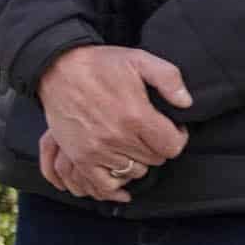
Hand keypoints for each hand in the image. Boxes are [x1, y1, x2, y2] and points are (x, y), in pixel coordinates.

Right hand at [36, 46, 192, 192]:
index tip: (171, 129)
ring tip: (131, 146)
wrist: (58, 69)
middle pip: (154, 160)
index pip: (171, 147)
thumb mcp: (140, 59)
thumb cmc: (100, 64)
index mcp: (137, 116)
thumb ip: (169, 79)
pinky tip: (120, 175)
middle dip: (157, 148)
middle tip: (149, 134)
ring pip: (134, 172)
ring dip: (137, 161)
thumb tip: (186, 104)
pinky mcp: (80, 156)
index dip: (177, 138)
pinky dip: (115, 184)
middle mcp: (118, 137)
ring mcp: (97, 150)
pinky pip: (103, 183)